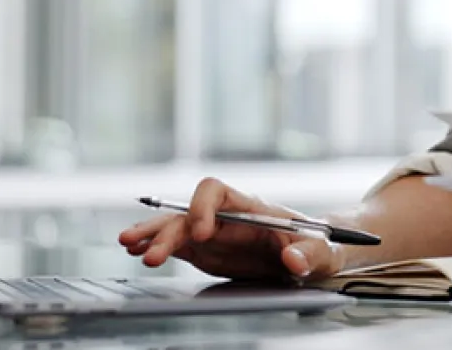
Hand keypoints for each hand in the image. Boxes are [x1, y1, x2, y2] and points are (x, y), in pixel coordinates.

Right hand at [117, 178, 344, 281]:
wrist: (314, 253)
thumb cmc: (320, 244)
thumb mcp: (323, 250)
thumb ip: (310, 254)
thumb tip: (294, 259)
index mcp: (252, 207)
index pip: (217, 192)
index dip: (203, 208)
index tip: (202, 234)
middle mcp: (226, 216)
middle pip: (187, 213)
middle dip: (167, 229)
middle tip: (149, 253)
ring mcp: (213, 233)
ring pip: (175, 227)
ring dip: (152, 235)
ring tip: (128, 246)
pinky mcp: (206, 250)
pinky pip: (176, 245)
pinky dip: (155, 246)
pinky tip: (136, 252)